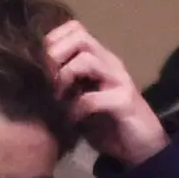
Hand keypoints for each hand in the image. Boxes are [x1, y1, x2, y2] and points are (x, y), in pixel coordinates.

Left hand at [46, 20, 167, 165]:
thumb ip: (67, 84)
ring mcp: (120, 81)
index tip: (45, 68)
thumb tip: (34, 77)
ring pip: (86, 60)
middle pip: (79, 37)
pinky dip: (75, 109)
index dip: (53, 42)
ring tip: (60, 98)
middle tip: (50, 82)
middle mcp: (111, 64)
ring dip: (65, 78)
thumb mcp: (83, 100)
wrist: (144, 148)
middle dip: (56, 57)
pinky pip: (91, 98)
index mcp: (101, 60)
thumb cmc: (110, 124)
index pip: (75, 29)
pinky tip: (72, 120)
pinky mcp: (125, 102)